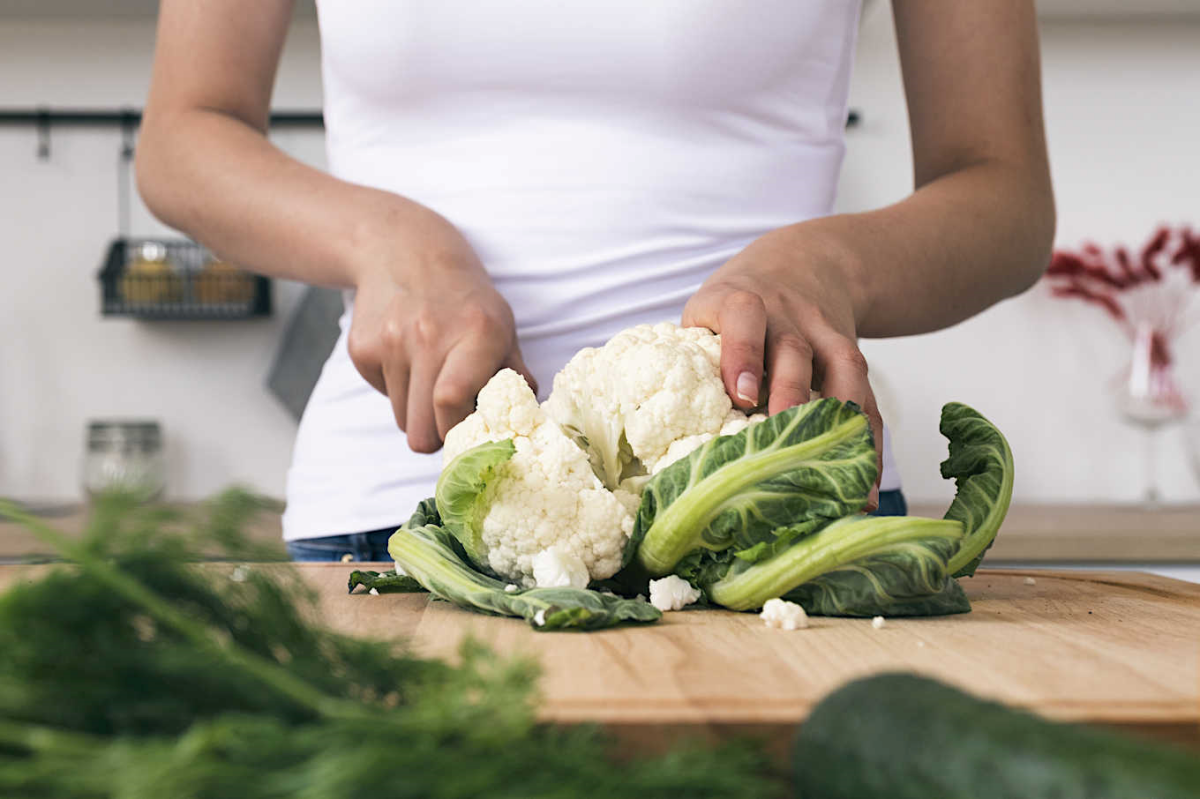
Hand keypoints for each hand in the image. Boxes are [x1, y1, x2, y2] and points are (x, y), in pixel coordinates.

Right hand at [347, 207, 533, 452]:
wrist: (403, 250)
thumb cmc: (463, 299)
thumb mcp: (501, 325)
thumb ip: (514, 374)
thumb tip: (525, 420)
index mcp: (476, 334)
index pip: (451, 402)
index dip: (460, 430)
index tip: (471, 430)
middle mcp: (429, 336)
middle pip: (420, 432)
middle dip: (438, 434)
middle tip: (451, 415)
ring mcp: (390, 342)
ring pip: (402, 419)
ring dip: (418, 410)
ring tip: (429, 375)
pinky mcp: (361, 349)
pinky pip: (382, 395)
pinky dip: (396, 387)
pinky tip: (406, 356)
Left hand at [683, 224, 882, 505]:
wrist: (804, 263)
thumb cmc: (736, 306)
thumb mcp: (707, 313)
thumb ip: (691, 358)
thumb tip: (650, 436)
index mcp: (741, 301)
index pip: (743, 316)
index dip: (742, 354)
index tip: (741, 395)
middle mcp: (787, 314)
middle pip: (793, 351)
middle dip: (790, 395)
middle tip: (782, 439)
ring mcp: (824, 334)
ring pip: (841, 369)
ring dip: (839, 419)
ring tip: (834, 470)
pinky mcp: (850, 355)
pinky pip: (866, 396)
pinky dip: (868, 438)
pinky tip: (866, 481)